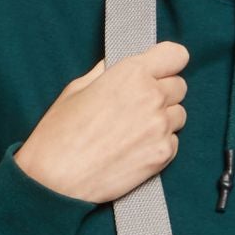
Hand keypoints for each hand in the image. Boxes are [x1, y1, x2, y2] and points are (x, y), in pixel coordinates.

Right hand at [12, 41, 189, 202]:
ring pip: (178, 114)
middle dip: (163, 92)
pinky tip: (134, 149)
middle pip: (179, 86)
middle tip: (137, 106)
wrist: (56, 180)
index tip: (161, 70)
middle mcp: (152, 96)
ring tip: (133, 130)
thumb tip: (120, 65)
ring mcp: (161, 127)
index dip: (169, 62)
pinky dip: (160, 143)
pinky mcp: (163, 154)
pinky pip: (174, 141)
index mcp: (131, 73)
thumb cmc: (60, 133)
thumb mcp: (77, 88)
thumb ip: (107, 72)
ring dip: (163, 119)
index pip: (176, 55)